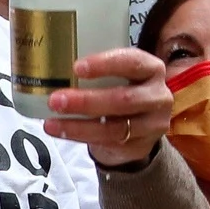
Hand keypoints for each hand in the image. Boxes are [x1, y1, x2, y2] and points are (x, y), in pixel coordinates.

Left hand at [42, 47, 172, 168]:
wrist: (138, 128)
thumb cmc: (120, 91)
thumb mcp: (117, 76)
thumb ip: (97, 72)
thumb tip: (53, 69)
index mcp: (151, 69)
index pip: (132, 62)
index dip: (105, 64)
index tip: (77, 67)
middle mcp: (158, 96)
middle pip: (124, 99)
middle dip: (86, 101)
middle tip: (56, 99)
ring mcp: (152, 124)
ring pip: (114, 127)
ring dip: (79, 125)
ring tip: (51, 122)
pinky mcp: (141, 146)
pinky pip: (109, 142)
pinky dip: (81, 136)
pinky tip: (61, 132)